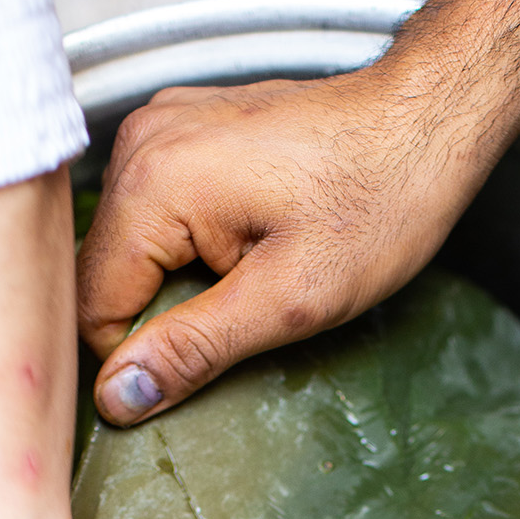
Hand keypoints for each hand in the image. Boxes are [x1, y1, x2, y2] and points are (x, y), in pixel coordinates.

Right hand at [76, 66, 488, 424]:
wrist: (426, 121)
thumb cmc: (378, 204)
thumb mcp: (289, 299)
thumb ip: (193, 348)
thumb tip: (117, 397)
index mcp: (152, 183)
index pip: (93, 307)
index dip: (142, 355)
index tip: (209, 358)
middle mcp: (139, 142)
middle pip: (105, 273)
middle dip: (162, 313)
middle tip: (247, 307)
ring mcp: (160, 126)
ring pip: (129, 246)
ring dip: (180, 280)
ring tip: (255, 268)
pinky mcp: (184, 128)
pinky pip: (156, 212)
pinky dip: (191, 244)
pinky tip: (251, 240)